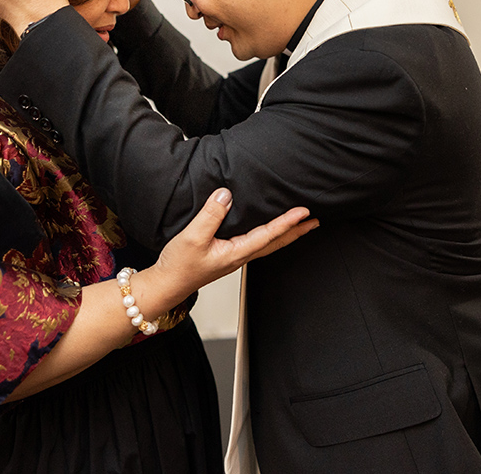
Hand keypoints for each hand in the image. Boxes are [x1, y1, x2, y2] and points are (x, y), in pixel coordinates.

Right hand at [151, 189, 317, 302]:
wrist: (166, 285)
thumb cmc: (178, 266)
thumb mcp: (193, 237)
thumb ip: (211, 215)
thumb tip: (226, 195)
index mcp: (236, 252)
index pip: (268, 235)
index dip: (287, 223)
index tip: (303, 212)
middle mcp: (240, 256)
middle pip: (275, 243)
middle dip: (296, 232)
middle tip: (314, 221)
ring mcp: (234, 257)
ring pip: (267, 244)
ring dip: (285, 234)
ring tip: (298, 225)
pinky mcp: (226, 255)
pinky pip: (254, 243)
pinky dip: (268, 235)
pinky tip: (266, 230)